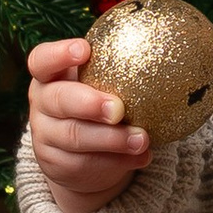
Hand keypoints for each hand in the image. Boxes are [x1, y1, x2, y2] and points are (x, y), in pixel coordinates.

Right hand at [25, 36, 149, 212]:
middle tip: (118, 109)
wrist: (80, 153)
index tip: (85, 50)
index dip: (59, 54)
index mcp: (50, 76)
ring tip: (142, 139)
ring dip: (112, 139)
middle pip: (58, 100)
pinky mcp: (56, 165)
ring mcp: (45, 136)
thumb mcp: (102, 81)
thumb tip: (170, 47)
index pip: (42, 60)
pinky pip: (86, 163)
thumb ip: (120, 65)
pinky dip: (117, 161)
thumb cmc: (98, 99)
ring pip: (75, 137)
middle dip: (89, 103)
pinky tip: (142, 157)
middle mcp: (42, 104)